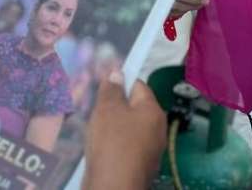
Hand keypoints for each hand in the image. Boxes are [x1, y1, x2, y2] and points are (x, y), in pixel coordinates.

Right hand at [83, 74, 165, 189]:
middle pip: (134, 108)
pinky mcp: (140, 165)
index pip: (138, 85)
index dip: (120, 82)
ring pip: (128, 128)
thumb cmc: (112, 142)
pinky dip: (113, 144)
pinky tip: (99, 147)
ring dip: (112, 126)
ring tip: (94, 128)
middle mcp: (157, 130)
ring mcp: (150, 150)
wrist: (113, 188)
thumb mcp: (107, 109)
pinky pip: (125, 146)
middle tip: (95, 108)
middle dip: (114, 106)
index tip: (102, 87)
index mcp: (154, 111)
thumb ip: (111, 89)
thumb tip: (118, 73)